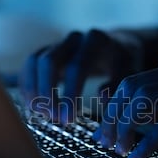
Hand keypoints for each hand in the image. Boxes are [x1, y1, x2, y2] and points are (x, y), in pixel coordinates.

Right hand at [19, 29, 141, 121]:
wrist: (116, 46)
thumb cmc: (123, 63)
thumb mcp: (129, 72)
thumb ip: (118, 85)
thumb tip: (101, 97)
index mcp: (95, 40)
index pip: (77, 67)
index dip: (70, 94)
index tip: (68, 118)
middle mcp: (74, 39)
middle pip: (49, 61)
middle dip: (48, 93)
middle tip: (53, 118)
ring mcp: (59, 43)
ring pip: (34, 62)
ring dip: (34, 89)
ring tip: (41, 114)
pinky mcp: (47, 51)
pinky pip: (29, 66)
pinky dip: (28, 85)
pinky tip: (33, 106)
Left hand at [93, 53, 157, 157]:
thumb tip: (144, 119)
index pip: (132, 82)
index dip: (112, 108)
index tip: (103, 131)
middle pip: (130, 89)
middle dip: (112, 118)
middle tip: (105, 143)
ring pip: (143, 102)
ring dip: (125, 129)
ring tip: (120, 151)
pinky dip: (148, 142)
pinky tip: (140, 157)